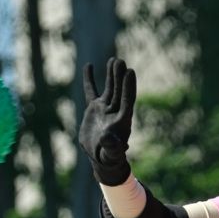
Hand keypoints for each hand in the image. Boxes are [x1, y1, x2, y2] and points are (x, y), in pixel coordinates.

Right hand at [79, 58, 136, 185]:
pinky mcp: (95, 108)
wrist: (101, 157)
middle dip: (119, 77)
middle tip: (120, 62)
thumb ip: (112, 146)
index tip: (130, 72)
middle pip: (118, 91)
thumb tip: (107, 137)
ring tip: (114, 60)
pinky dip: (89, 79)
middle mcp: (116, 111)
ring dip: (111, 75)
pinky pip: (91, 91)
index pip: (127, 100)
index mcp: (123, 120)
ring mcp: (105, 108)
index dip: (128, 87)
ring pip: (109, 88)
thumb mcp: (111, 153)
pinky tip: (88, 65)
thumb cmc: (109, 157)